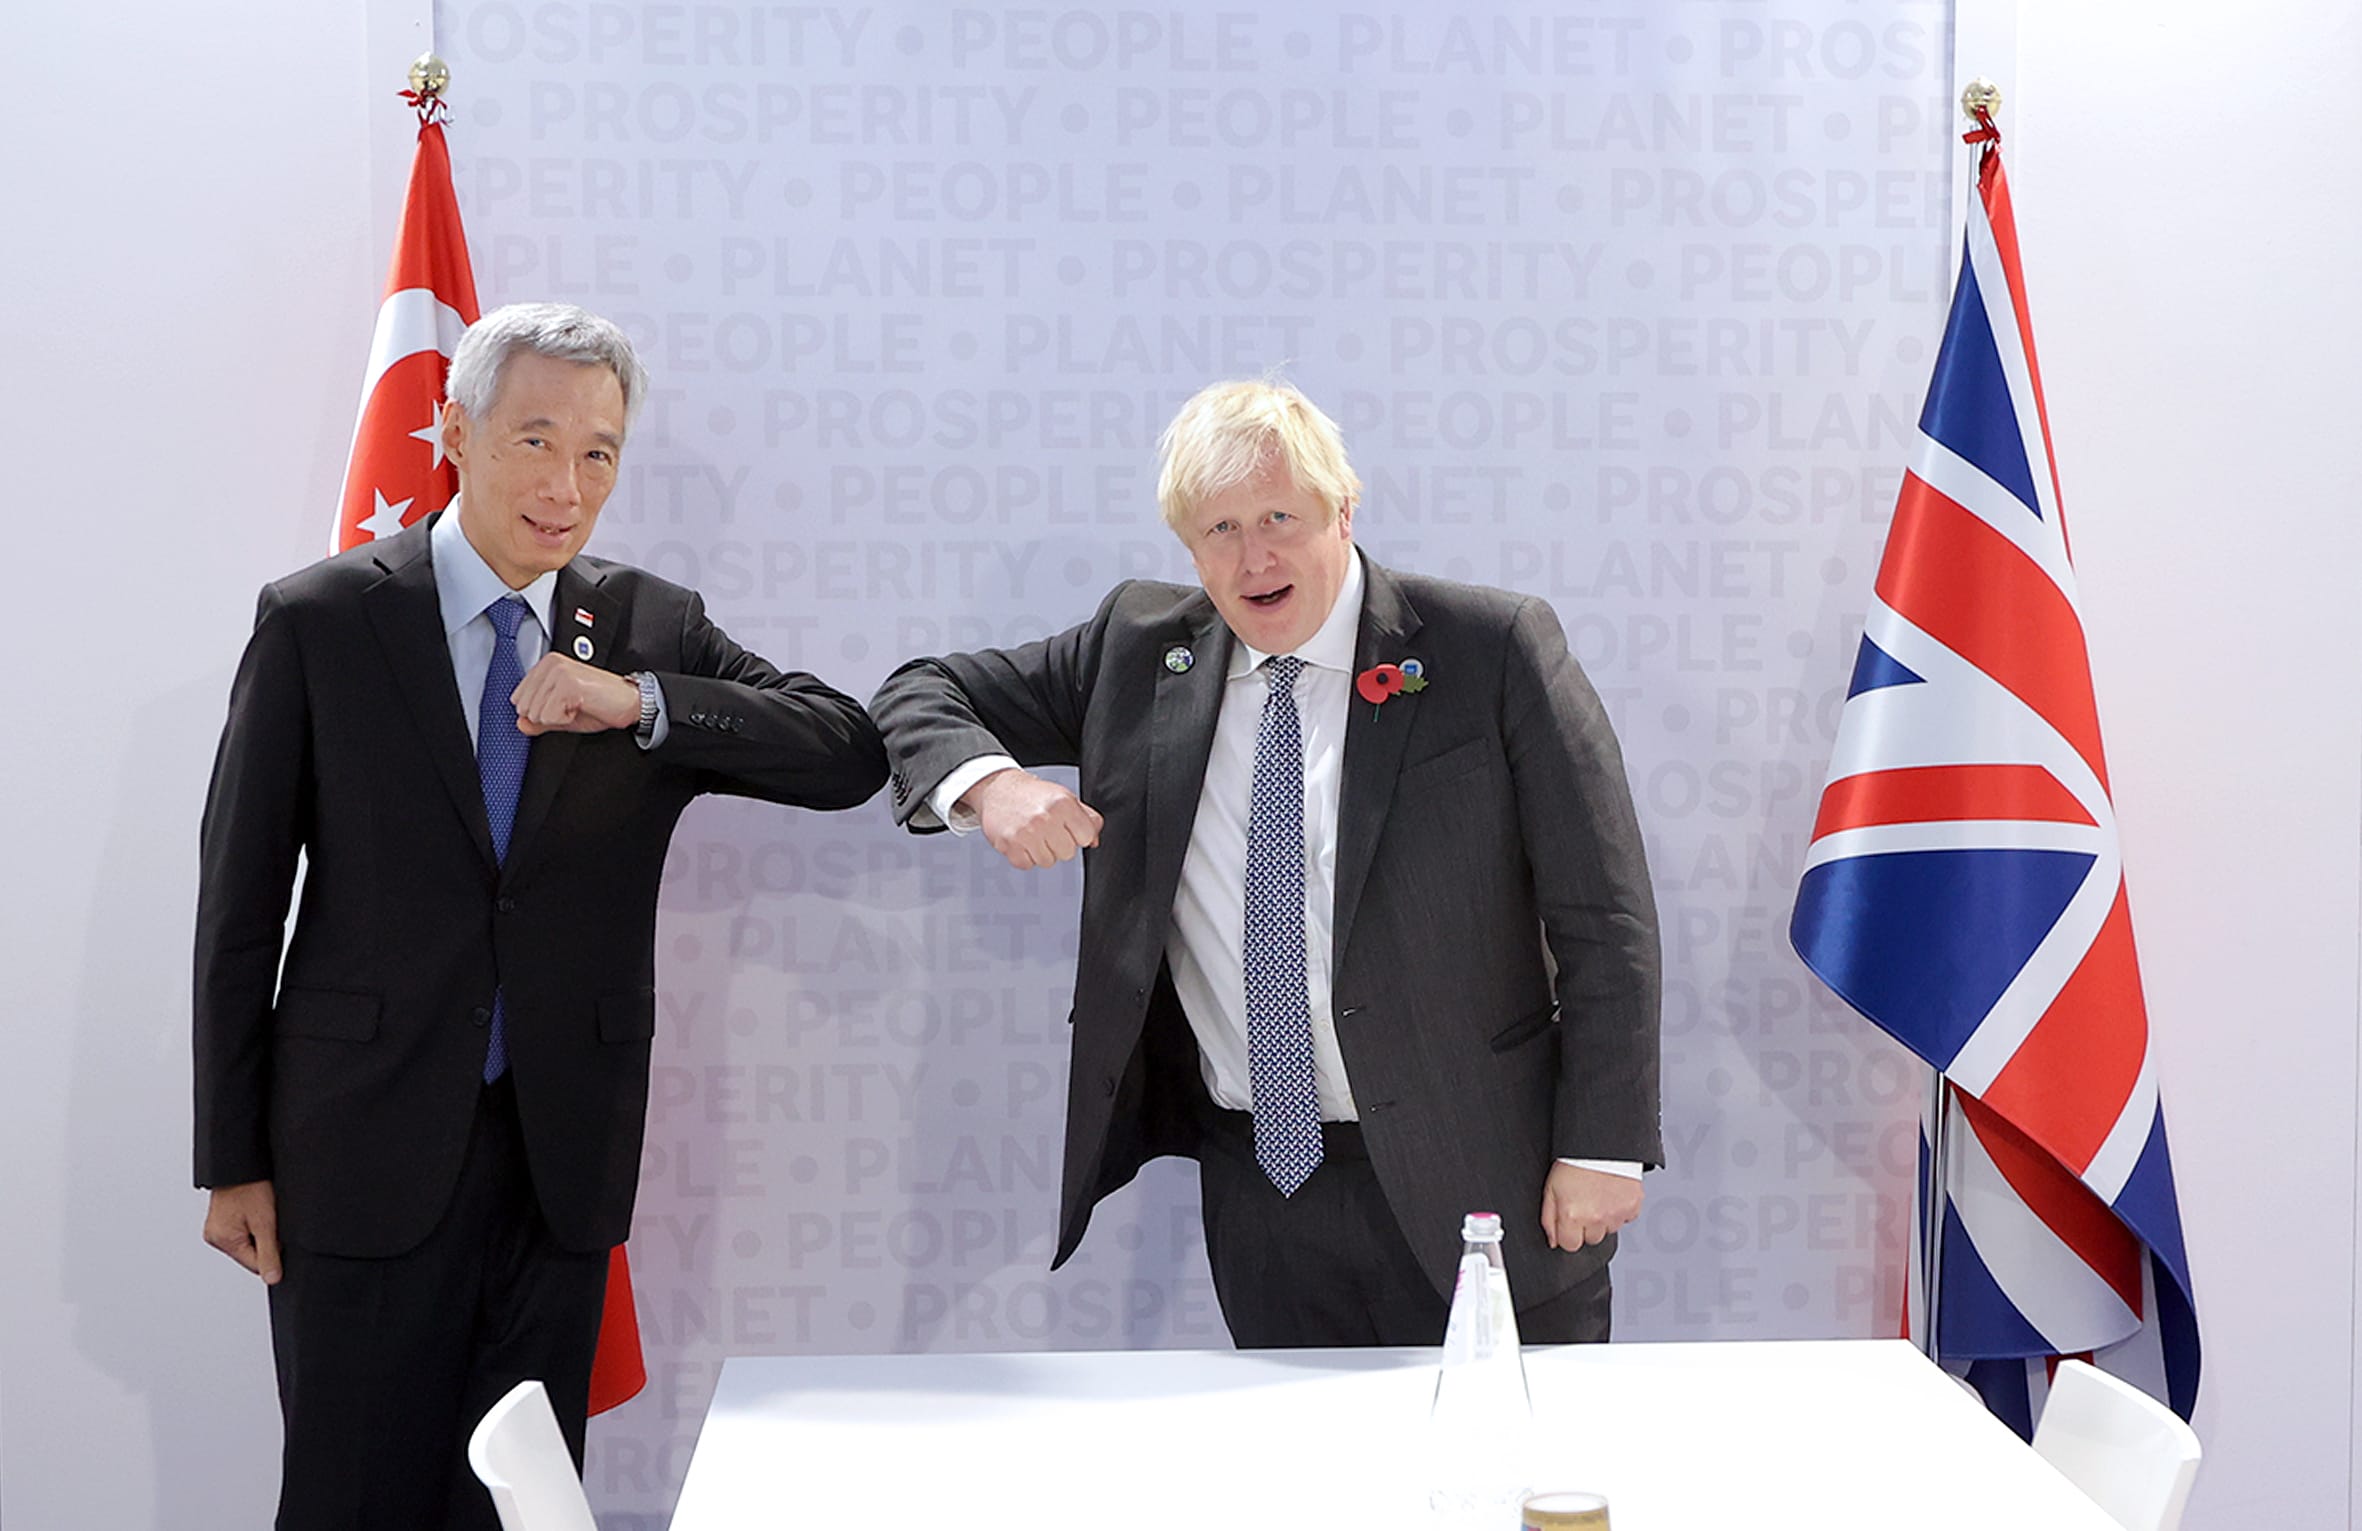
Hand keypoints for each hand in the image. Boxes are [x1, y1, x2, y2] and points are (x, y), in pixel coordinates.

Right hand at [203, 1180, 282, 1283]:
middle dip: (266, 1242)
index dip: (273, 1255)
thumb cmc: (250, 1186)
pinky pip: (243, 1231)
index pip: (254, 1265)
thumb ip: (269, 1253)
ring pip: (248, 1242)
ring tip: (263, 1212)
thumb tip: (272, 1278)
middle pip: (251, 1254)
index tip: (281, 1239)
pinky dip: (254, 1225)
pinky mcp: (222, 1219)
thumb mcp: (265, 1222)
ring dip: (260, 1232)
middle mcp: (215, 1236)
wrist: (241, 1163)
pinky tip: (257, 1211)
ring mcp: (218, 1227)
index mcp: (223, 1240)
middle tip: (271, 1220)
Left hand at [511, 653, 640, 735]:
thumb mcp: (562, 714)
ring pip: (536, 714)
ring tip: (578, 706)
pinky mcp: (568, 685)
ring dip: (559, 718)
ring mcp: (559, 673)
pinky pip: (550, 717)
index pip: (518, 698)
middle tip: (572, 707)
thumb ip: (539, 718)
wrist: (630, 703)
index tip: (562, 705)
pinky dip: (566, 720)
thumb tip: (521, 724)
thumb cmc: (601, 704)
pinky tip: (581, 708)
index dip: (540, 711)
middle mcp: (551, 664)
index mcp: (547, 665)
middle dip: (548, 716)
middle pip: (525, 708)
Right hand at [961, 768, 1102, 868]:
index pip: (1086, 837)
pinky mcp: (1010, 845)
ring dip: (1041, 852)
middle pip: (1067, 853)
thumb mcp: (1065, 797)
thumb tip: (1094, 841)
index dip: (1077, 835)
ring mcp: (1026, 832)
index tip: (1066, 828)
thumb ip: (1086, 818)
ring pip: (1048, 862)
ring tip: (1033, 834)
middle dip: (1059, 844)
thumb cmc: (1033, 795)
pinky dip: (1024, 856)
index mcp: (1063, 803)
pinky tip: (1020, 840)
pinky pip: (1027, 865)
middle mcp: (1045, 817)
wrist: (998, 789)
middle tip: (1046, 830)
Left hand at [1540, 1163, 1641, 1250]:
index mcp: (1572, 1215)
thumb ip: (1548, 1219)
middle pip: (1591, 1239)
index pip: (1570, 1246)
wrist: (1601, 1145)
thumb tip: (1553, 1240)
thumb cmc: (1574, 1162)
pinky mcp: (1632, 1207)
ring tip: (1598, 1196)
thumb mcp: (1550, 1189)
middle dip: (1587, 1226)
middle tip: (1585, 1204)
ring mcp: (1615, 1214)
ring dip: (1604, 1219)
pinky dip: (1619, 1210)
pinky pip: (1626, 1218)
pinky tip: (1611, 1194)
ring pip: (1609, 1230)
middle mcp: (1595, 1218)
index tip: (1570, 1222)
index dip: (1568, 1233)